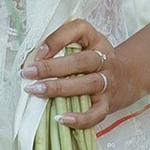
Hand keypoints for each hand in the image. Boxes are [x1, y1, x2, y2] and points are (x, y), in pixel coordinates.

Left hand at [22, 18, 143, 122]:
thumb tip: (26, 64)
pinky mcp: (108, 103)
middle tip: (28, 73)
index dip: (56, 40)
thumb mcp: (80, 46)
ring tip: (36, 91)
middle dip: (51, 67)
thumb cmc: (91, 63)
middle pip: (81, 61)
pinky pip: (96, 113)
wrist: (124, 80)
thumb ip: (56, 50)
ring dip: (59, 88)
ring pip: (87, 84)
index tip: (37, 52)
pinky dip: (80, 118)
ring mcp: (108, 82)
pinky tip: (60, 119)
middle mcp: (105, 58)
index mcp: (95, 39)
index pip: (79, 30)